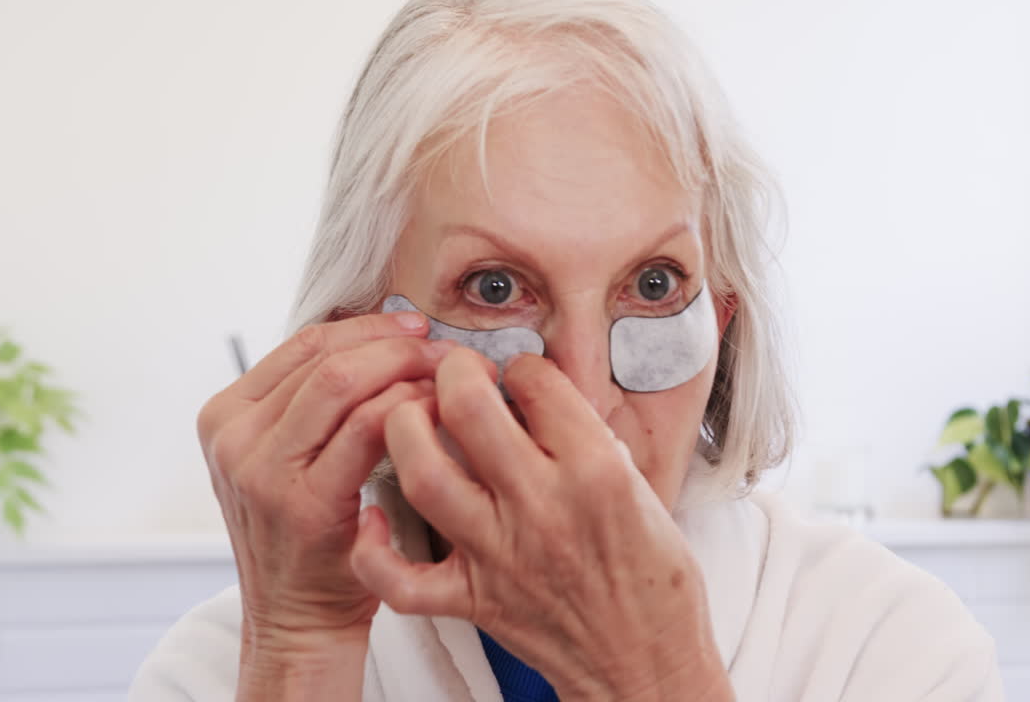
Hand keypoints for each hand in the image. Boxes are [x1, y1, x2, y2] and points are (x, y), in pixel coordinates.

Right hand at [195, 311, 454, 688]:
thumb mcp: (288, 459)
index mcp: (226, 415)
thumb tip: (383, 337)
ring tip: (451, 376)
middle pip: (327, 355)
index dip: (370, 325)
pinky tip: (438, 411)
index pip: (305, 342)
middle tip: (446, 349)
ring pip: (343, 382)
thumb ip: (315, 405)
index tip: (417, 327)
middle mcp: (234, 437)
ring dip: (407, 368)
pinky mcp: (301, 503)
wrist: (297, 618)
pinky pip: (365, 428)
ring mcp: (261, 470)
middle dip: (396, 342)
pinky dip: (408, 408)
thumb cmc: (310, 536)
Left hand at [349, 347, 732, 701]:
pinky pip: (401, 578)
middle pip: (467, 408)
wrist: (646, 664)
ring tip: (415, 418)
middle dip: (454, 371)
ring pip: (422, 473)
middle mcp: (543, 507)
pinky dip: (375, 550)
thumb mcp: (642, 490)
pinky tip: (377, 517)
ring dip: (405, 430)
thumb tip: (541, 399)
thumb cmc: (653, 583)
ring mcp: (501, 555)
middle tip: (457, 374)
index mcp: (595, 472)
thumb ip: (589, 441)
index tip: (518, 374)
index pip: (536, 381)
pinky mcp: (474, 601)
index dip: (521, 365)